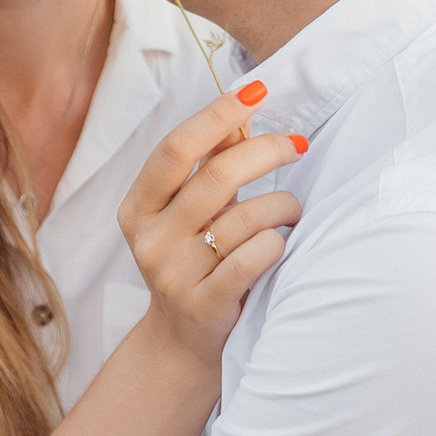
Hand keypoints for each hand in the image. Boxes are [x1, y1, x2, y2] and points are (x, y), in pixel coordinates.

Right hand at [116, 84, 303, 365]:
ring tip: (292, 210)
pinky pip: (255, 259)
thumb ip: (209, 164)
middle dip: (265, 151)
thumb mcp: (187, 213)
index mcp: (139, 208)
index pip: (176, 149)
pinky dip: (277, 243)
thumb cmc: (194, 260)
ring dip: (282, 205)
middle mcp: (150, 239)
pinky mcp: (205, 306)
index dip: (216, 116)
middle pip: (215, 177)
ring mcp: (175, 276)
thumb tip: (240, 112)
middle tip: (296, 143)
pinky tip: (283, 243)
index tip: (255, 91)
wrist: (180, 344)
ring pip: (244, 219)